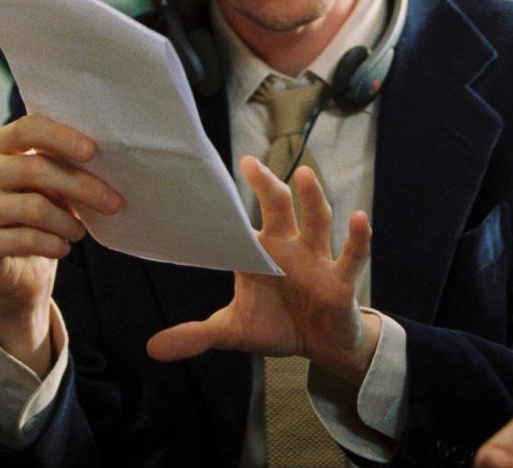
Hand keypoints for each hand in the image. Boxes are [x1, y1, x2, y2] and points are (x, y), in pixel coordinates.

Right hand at [0, 115, 122, 371]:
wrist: (16, 270)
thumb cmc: (41, 214)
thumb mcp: (54, 185)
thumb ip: (65, 166)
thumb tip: (104, 161)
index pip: (27, 129)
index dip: (61, 138)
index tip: (93, 152)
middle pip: (34, 169)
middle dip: (81, 186)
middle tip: (114, 203)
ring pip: (33, 207)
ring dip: (67, 222)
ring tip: (80, 231)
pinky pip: (24, 239)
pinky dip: (53, 244)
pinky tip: (63, 247)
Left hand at [146, 157, 375, 382]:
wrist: (322, 346)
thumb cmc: (279, 326)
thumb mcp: (234, 331)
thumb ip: (197, 335)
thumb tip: (153, 349)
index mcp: (262, 256)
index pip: (241, 226)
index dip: (225, 210)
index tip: (205, 187)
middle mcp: (290, 249)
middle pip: (280, 209)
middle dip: (266, 186)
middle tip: (249, 162)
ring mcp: (317, 260)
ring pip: (316, 222)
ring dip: (312, 198)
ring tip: (304, 174)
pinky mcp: (341, 280)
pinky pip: (351, 255)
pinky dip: (357, 236)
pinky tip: (359, 217)